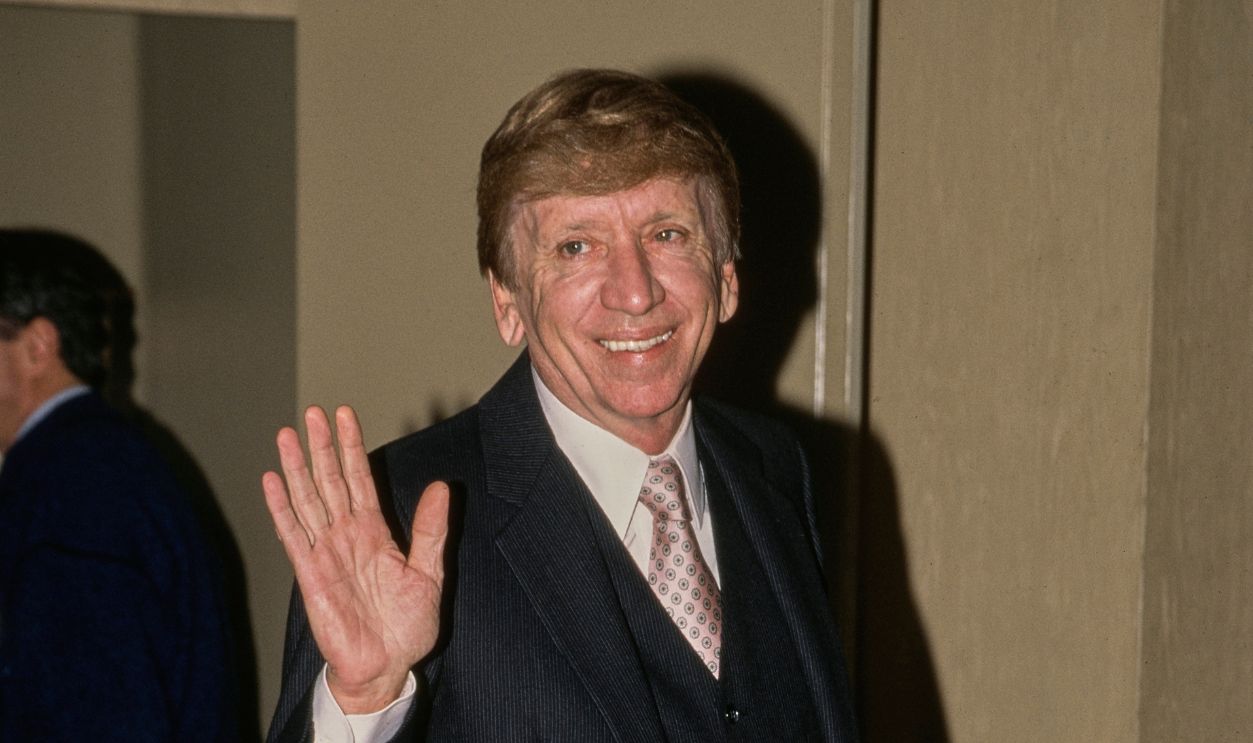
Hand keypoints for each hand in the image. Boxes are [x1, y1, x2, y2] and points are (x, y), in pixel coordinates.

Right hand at [262, 405, 449, 712]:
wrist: (387, 666)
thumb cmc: (406, 625)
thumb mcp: (429, 571)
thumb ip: (430, 528)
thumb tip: (441, 485)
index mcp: (374, 532)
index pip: (359, 479)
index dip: (352, 447)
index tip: (346, 415)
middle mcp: (346, 536)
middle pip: (329, 481)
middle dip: (321, 447)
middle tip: (313, 412)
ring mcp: (325, 552)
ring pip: (308, 500)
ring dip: (297, 467)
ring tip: (287, 434)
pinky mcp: (310, 573)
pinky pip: (293, 534)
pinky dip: (281, 507)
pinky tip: (272, 480)